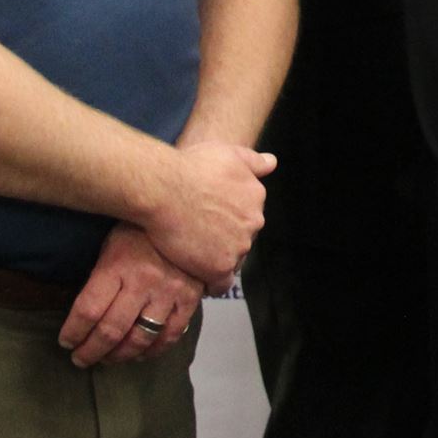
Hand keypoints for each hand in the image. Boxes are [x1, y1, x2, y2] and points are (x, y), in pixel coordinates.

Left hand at [60, 224, 204, 367]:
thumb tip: (83, 313)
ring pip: (140, 338)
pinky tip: (140, 353)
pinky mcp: (190, 298)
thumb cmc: (140, 230)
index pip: (88, 310)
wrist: (187, 214)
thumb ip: (100, 276)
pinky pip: (171, 334)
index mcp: (117, 265)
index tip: (66, 342)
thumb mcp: (111, 244)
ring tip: (108, 359)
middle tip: (81, 359)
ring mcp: (168, 292)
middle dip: (90, 351)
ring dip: (120, 356)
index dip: (73, 332)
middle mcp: (142, 282)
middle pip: (111, 330)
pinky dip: (154, 350)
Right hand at [143, 139, 274, 286]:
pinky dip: (212, 282)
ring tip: (194, 255)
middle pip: (242, 238)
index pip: (248, 216)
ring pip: (232, 259)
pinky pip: (222, 283)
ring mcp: (238, 246)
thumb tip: (272, 163)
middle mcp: (253, 222)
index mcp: (256, 197)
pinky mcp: (219, 267)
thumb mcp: (229, 153)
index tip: (213, 220)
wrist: (164, 189)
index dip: (230, 220)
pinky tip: (199, 276)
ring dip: (217, 259)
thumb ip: (253, 161)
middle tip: (200, 237)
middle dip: (225, 239)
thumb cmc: (191, 167)